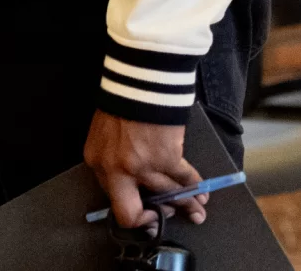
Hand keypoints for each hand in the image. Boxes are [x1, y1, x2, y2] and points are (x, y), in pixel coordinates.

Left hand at [84, 111, 205, 229]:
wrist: (138, 82)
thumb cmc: (122, 105)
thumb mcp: (106, 138)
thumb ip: (115, 161)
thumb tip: (135, 186)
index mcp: (97, 163)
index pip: (112, 200)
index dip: (133, 211)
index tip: (147, 214)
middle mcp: (116, 170)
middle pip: (131, 211)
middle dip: (153, 217)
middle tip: (167, 215)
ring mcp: (141, 166)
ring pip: (166, 195)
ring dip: (185, 204)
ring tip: (197, 210)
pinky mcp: (165, 158)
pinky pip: (183, 178)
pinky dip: (195, 185)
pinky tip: (202, 191)